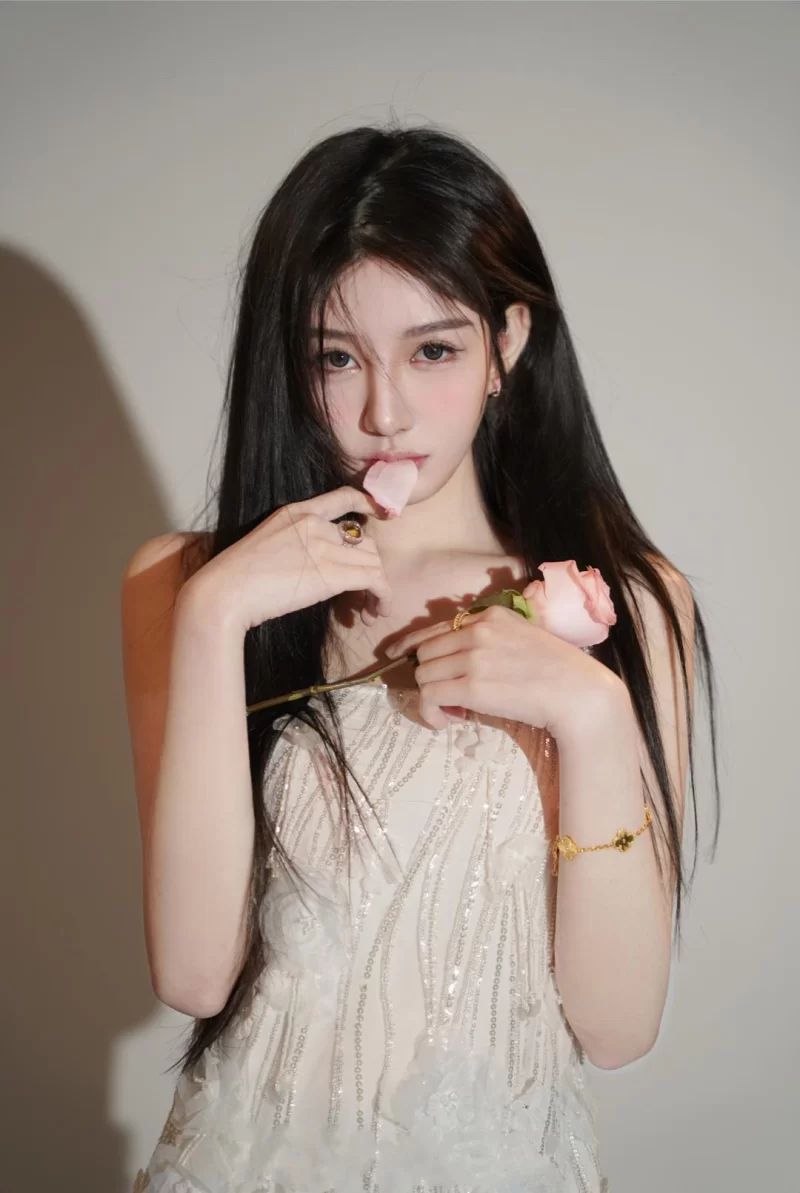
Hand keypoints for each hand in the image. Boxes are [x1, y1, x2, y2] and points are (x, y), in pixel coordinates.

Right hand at [183, 486, 392, 635]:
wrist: (224, 593)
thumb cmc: (234, 580)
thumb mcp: (266, 546)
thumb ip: (294, 546)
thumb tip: (313, 569)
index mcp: (296, 512)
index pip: (342, 497)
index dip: (369, 503)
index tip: (384, 514)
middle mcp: (315, 524)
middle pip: (365, 540)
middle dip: (371, 568)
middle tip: (365, 596)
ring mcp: (324, 547)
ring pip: (374, 562)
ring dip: (378, 588)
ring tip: (369, 611)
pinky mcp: (332, 574)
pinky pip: (374, 580)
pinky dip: (381, 596)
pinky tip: (373, 612)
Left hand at [384, 603, 623, 734]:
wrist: (578, 693)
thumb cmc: (560, 671)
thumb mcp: (525, 636)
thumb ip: (494, 638)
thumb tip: (463, 657)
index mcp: (491, 616)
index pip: (437, 627)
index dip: (412, 643)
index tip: (397, 653)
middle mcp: (478, 631)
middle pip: (426, 653)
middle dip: (430, 676)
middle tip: (449, 698)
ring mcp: (473, 657)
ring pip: (423, 674)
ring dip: (431, 697)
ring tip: (453, 712)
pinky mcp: (472, 686)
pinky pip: (429, 697)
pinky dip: (431, 713)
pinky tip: (448, 721)